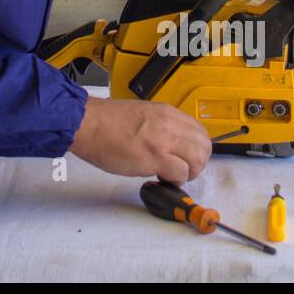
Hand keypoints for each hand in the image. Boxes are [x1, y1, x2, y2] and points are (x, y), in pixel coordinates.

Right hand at [68, 97, 211, 183]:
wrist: (88, 124)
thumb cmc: (106, 122)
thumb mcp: (142, 114)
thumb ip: (160, 125)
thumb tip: (170, 141)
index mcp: (167, 113)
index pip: (199, 131)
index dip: (197, 148)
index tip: (188, 157)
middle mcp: (170, 124)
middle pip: (204, 146)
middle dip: (198, 162)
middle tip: (184, 170)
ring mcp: (164, 141)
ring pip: (198, 160)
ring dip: (189, 172)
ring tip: (175, 176)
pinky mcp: (155, 158)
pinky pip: (180, 173)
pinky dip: (176, 180)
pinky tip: (163, 179)